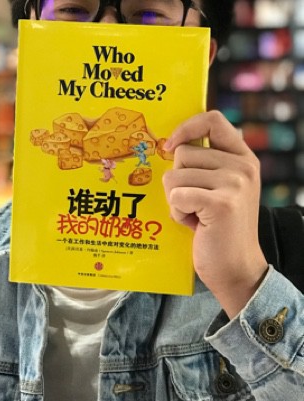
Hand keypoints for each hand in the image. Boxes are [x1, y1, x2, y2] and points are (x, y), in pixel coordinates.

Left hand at [162, 111, 267, 317]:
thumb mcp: (218, 189)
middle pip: (183, 154)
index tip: (170, 146)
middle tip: (194, 204)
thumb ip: (204, 165)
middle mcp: (242, 166)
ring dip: (176, 200)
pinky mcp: (221, 202)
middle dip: (177, 182)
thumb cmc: (216, 229)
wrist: (235, 268)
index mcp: (242, 158)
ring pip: (174, 176)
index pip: (212, 120)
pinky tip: (194, 224)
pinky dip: (177, 212)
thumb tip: (170, 147)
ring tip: (195, 215)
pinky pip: (176, 195)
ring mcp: (235, 183)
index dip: (185, 128)